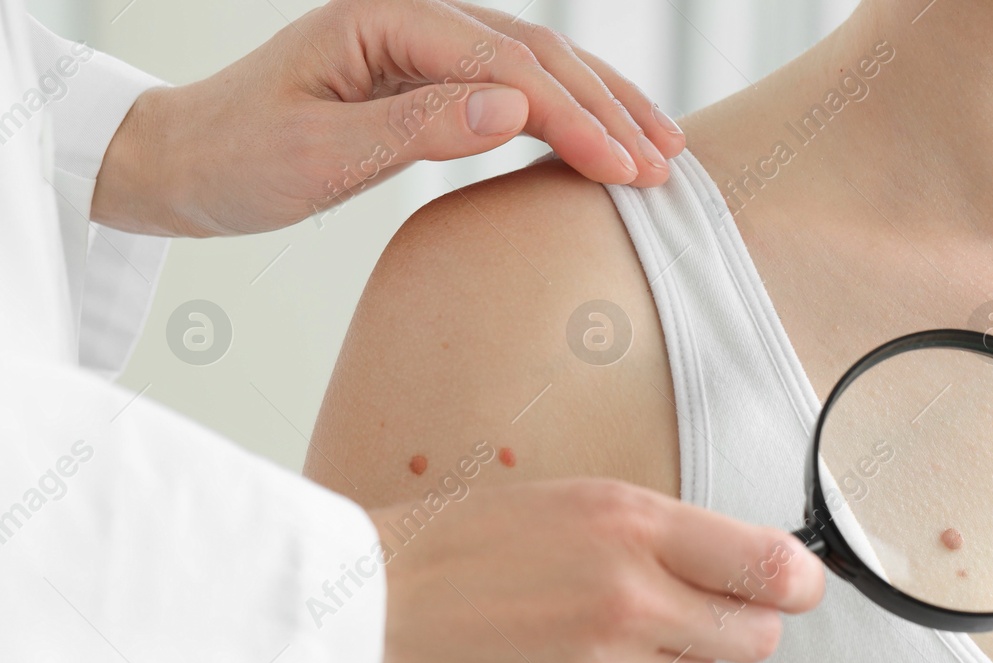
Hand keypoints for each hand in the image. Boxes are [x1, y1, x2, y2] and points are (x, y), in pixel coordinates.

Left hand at [92, 0, 684, 236]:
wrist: (184, 161)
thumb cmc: (238, 159)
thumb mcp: (321, 155)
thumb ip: (420, 128)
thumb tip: (515, 110)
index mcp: (382, 21)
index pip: (505, 65)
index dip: (573, 117)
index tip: (623, 169)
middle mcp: (410, 19)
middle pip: (536, 53)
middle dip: (607, 109)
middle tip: (663, 168)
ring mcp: (421, 45)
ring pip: (536, 65)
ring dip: (603, 107)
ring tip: (663, 151)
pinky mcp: (426, 77)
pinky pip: (514, 88)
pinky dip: (568, 115)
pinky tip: (606, 139)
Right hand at [365, 479, 826, 662]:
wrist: (344, 628)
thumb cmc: (439, 557)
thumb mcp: (553, 506)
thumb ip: (649, 533)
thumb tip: (741, 565)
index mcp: (625, 521)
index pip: (766, 561)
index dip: (795, 581)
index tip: (798, 589)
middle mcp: (629, 594)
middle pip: (753, 638)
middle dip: (730, 630)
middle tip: (679, 619)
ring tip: (585, 647)